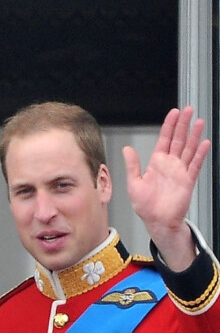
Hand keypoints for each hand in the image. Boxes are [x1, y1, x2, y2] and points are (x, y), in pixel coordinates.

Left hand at [122, 106, 210, 270]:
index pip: (164, 140)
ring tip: (199, 121)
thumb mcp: (133, 183)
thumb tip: (127, 149)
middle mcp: (169, 165)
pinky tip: (204, 143)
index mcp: (156, 163)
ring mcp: (180, 172)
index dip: (169, 126)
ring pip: (189, 149)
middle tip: (189, 110)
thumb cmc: (145, 206)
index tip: (174, 113)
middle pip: (178, 140)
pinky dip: (200, 154)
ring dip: (194, 135)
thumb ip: (132, 165)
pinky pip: (195, 165)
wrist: (157, 221)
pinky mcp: (188, 181)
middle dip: (183, 125)